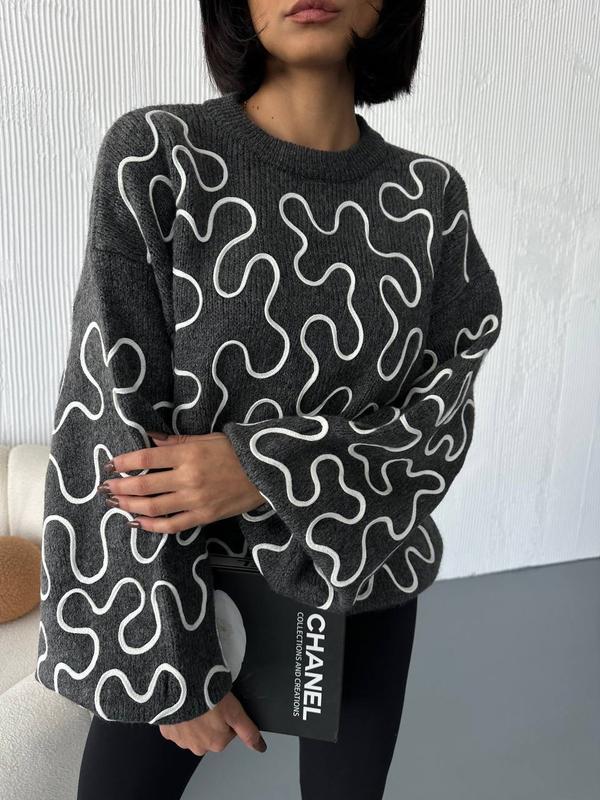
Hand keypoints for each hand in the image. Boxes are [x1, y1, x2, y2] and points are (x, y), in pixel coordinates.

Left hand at [97, 431, 265, 532]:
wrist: (265, 473)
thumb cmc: (236, 452)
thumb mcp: (206, 438)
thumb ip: (176, 442)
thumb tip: (149, 438)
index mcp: (189, 455)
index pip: (146, 459)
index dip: (124, 462)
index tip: (111, 465)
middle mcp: (188, 478)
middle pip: (143, 485)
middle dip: (120, 487)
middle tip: (106, 487)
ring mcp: (195, 500)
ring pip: (152, 507)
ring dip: (129, 506)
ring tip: (116, 503)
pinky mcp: (203, 516)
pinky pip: (171, 525)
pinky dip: (150, 526)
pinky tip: (137, 522)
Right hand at [159, 690, 267, 755]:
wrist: (181, 689)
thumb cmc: (209, 698)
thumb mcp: (235, 711)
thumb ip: (248, 731)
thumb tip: (260, 748)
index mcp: (217, 744)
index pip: (228, 732)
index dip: (227, 716)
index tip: (223, 706)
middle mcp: (198, 748)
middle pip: (210, 734)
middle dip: (211, 720)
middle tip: (210, 703)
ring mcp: (181, 741)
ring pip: (193, 731)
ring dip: (195, 720)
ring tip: (196, 702)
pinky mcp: (167, 732)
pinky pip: (177, 726)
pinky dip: (181, 718)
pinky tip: (183, 706)